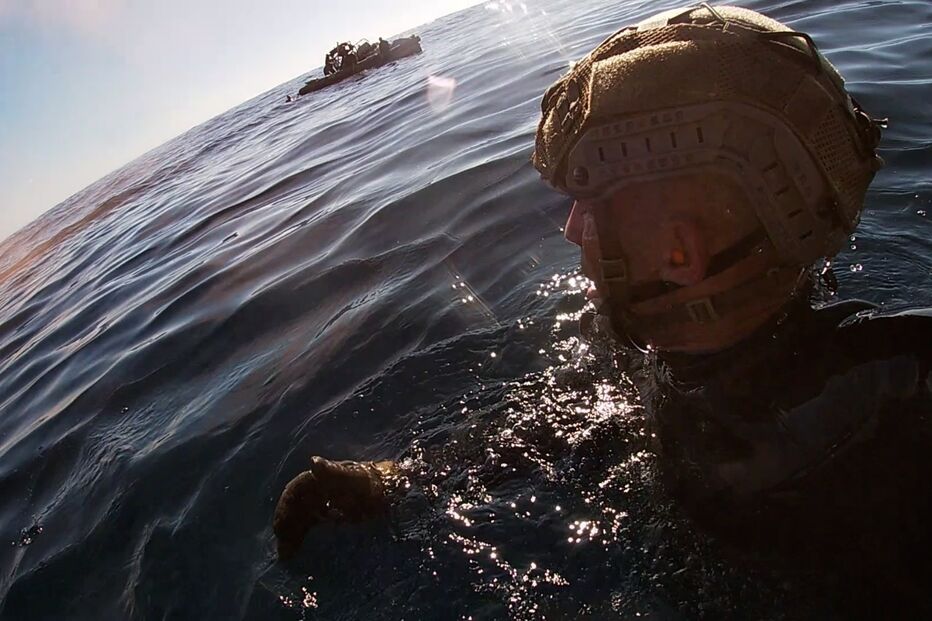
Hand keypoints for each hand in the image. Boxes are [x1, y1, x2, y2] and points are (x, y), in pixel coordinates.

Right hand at [273, 456, 396, 559]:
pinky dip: (300, 536)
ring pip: (300, 517)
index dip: (285, 507)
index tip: (280, 525)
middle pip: (296, 507)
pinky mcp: (327, 514)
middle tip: (282, 544)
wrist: (388, 489)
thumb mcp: (353, 477)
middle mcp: (316, 489)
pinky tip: (294, 551)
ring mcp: (321, 501)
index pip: (295, 491)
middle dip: (287, 524)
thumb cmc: (370, 481)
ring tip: (286, 554)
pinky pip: (309, 525)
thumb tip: (314, 462)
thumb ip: (333, 471)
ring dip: (291, 533)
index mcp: (318, 477)